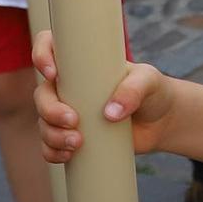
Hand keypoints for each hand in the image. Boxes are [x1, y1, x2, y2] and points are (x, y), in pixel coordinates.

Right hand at [34, 29, 175, 160]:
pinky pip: (49, 145)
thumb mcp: (149, 82)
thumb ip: (134, 90)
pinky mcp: (73, 135)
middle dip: (50, 110)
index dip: (41, 55)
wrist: (161, 122)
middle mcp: (70, 86)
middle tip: (74, 121)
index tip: (54, 74)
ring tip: (77, 143)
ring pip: (43, 122)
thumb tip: (110, 113)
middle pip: (42, 94)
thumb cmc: (153, 91)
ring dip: (52, 135)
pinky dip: (52, 151)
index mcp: (82, 62)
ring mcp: (69, 111)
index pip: (49, 46)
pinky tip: (67, 155)